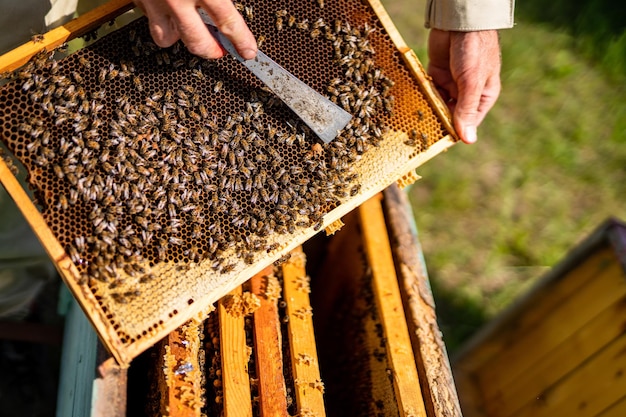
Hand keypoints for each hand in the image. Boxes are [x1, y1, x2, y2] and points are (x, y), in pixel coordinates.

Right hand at [133, 0, 256, 59]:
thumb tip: (227, 14)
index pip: (227, 22)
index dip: (241, 41)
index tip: (248, 52)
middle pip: (197, 44)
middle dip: (211, 51)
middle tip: (220, 49)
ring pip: (166, 38)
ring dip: (179, 36)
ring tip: (189, 23)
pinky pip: (148, 18)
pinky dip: (159, 17)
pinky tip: (167, 6)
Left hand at [427, 29, 500, 143]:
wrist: (460, 21)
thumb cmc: (474, 50)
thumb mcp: (472, 82)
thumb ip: (467, 110)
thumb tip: (469, 140)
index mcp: (483, 96)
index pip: (469, 122)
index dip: (456, 132)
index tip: (439, 141)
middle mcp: (467, 92)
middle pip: (451, 115)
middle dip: (439, 122)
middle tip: (422, 134)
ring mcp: (451, 82)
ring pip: (438, 103)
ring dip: (429, 110)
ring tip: (416, 120)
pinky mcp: (437, 73)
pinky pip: (428, 90)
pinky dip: (422, 95)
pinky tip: (413, 104)